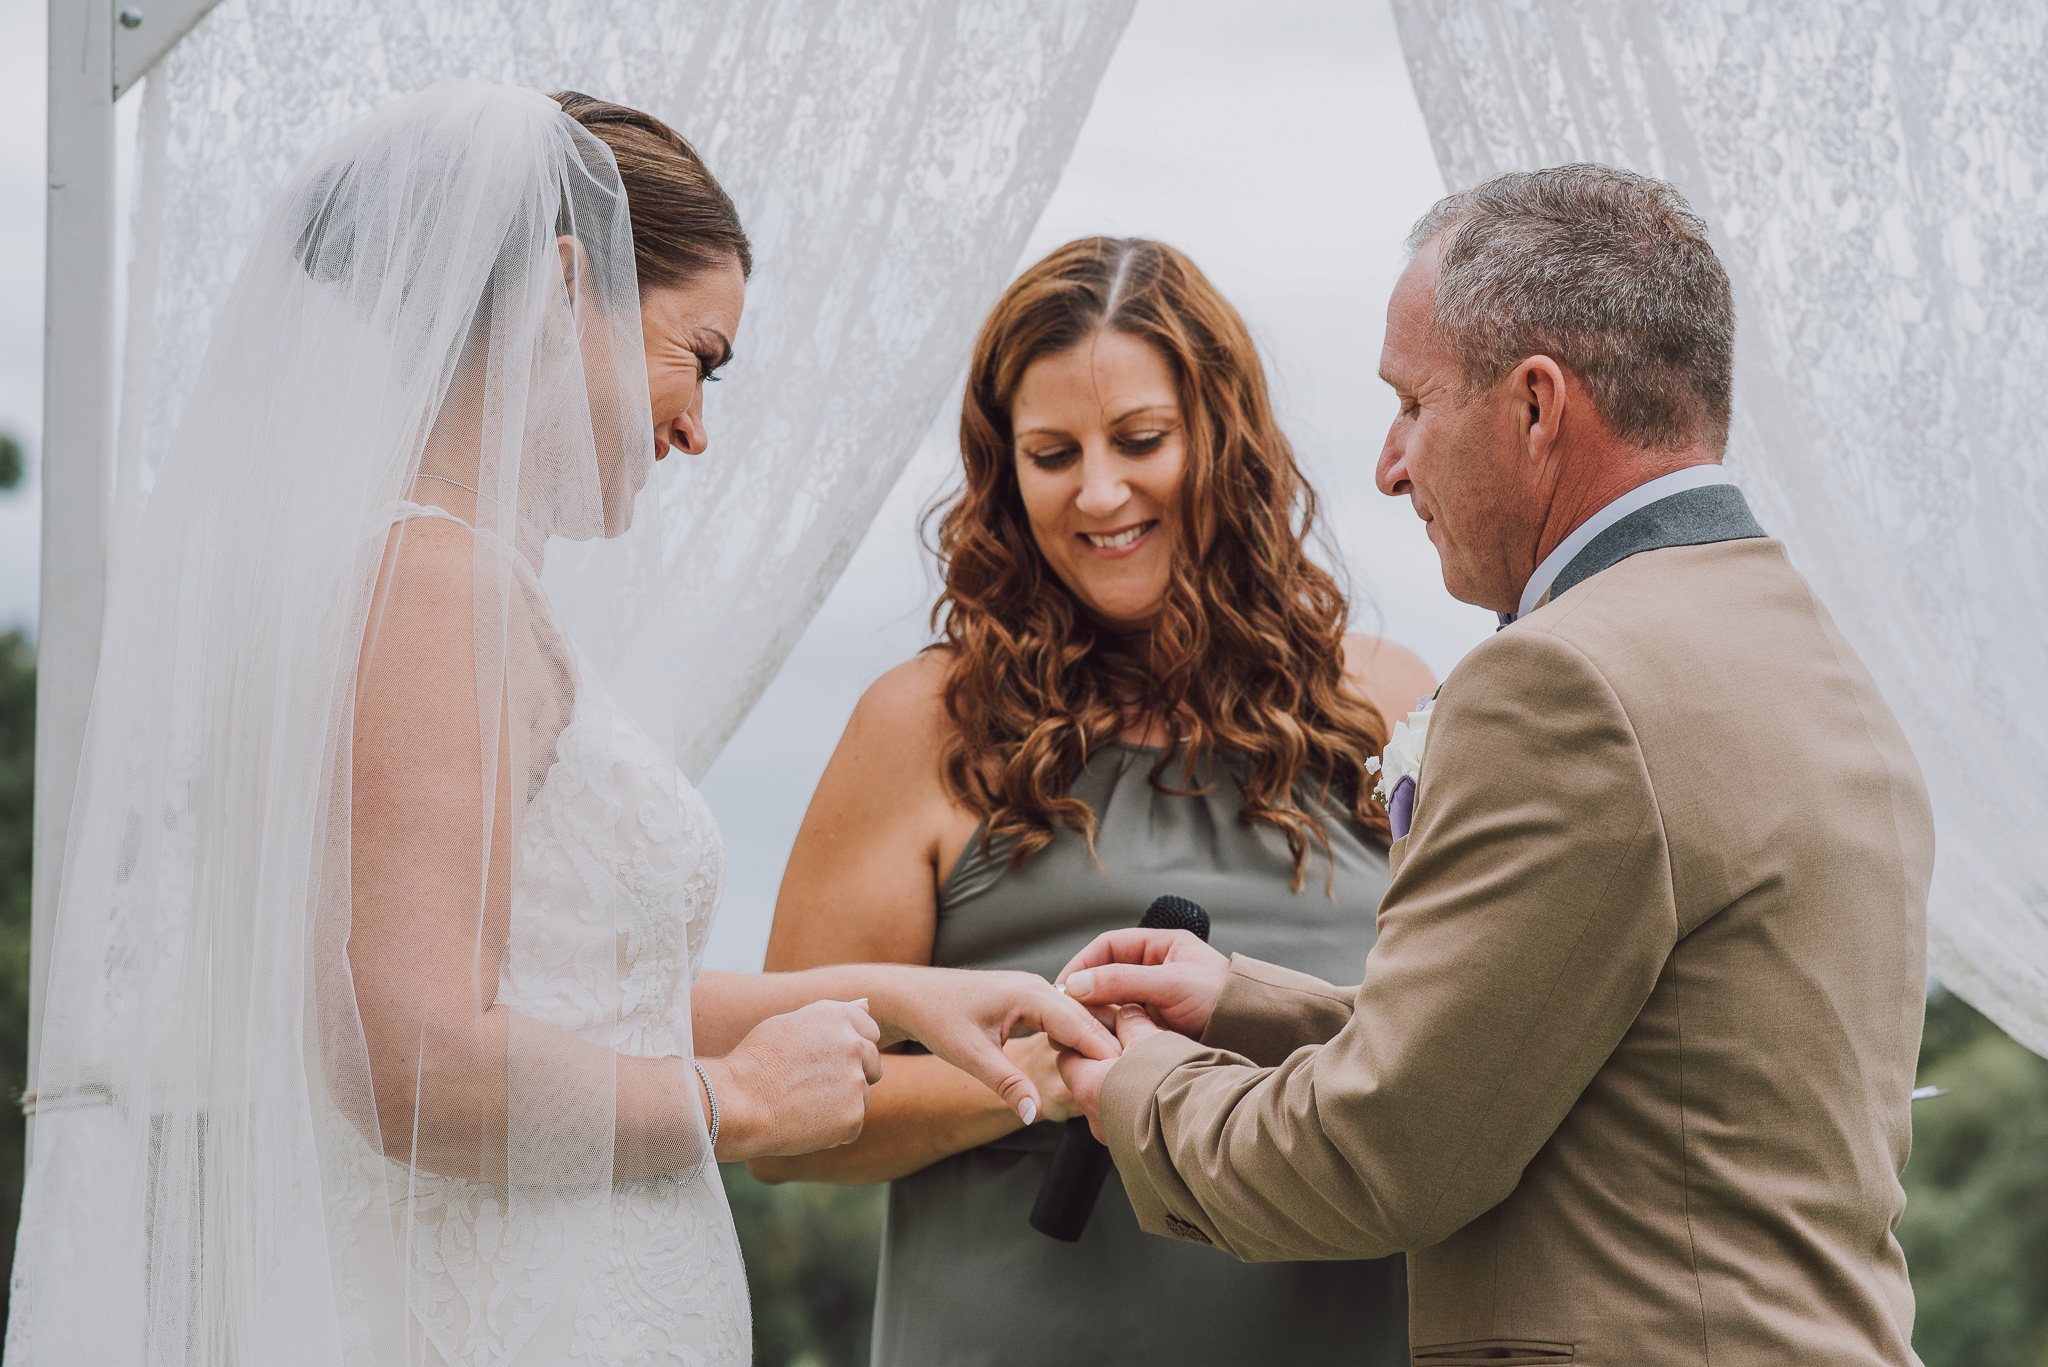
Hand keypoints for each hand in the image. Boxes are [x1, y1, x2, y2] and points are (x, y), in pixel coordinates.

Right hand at [706, 998, 882, 1159]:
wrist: (739, 1103)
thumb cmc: (757, 1061)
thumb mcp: (790, 1024)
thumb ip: (833, 1014)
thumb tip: (867, 1004)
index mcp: (838, 1016)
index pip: (870, 1031)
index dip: (848, 1049)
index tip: (825, 1061)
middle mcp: (854, 1045)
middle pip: (873, 1064)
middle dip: (851, 1075)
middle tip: (812, 1085)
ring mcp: (856, 1081)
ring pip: (862, 1095)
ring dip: (841, 1102)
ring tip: (802, 1103)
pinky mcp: (853, 1116)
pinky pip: (852, 1123)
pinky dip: (834, 1127)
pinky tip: (805, 1121)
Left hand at [864, 966, 1119, 1126]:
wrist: (912, 996)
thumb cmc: (937, 1018)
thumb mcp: (971, 1055)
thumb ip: (1007, 1084)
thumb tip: (1034, 1115)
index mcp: (1030, 994)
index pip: (1081, 1025)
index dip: (1107, 1053)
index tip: (1130, 1079)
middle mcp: (1038, 987)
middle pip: (1087, 1019)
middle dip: (1111, 1049)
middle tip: (1138, 1082)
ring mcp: (1035, 991)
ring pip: (1077, 1018)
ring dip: (1097, 1044)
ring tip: (1123, 1075)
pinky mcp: (1029, 1000)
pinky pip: (1064, 1018)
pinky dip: (1079, 1038)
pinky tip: (1092, 1062)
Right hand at [1056, 929, 1230, 1037]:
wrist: (1255, 1033)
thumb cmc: (1222, 999)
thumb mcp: (1170, 984)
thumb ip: (1123, 981)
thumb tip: (1075, 986)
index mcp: (1159, 947)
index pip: (1108, 947)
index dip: (1082, 964)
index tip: (1063, 986)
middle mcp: (1153, 970)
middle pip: (1105, 976)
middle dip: (1084, 994)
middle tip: (1064, 1014)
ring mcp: (1153, 999)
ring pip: (1111, 1004)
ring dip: (1094, 1016)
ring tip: (1077, 1032)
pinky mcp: (1155, 1027)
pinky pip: (1123, 1026)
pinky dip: (1109, 1033)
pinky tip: (1099, 1044)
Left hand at [1057, 1005, 1161, 1140]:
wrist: (1207, 1124)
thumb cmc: (1174, 1080)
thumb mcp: (1150, 1039)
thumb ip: (1131, 1023)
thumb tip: (1126, 1013)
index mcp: (1089, 1086)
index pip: (1068, 1058)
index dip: (1083, 1041)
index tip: (1102, 1032)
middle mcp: (1095, 1118)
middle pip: (1088, 1083)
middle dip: (1106, 1065)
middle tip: (1130, 1049)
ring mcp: (1113, 1138)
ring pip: (1109, 1104)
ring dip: (1123, 1088)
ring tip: (1151, 1072)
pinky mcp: (1133, 1151)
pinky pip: (1127, 1123)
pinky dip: (1136, 1108)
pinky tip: (1159, 1097)